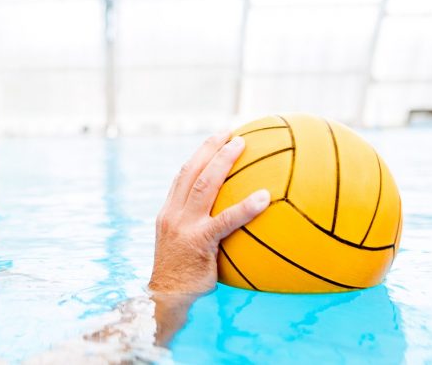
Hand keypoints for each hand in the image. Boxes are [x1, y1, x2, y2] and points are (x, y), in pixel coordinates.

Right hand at [148, 131, 270, 294]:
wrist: (166, 299)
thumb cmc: (181, 280)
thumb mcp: (184, 249)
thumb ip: (199, 232)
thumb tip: (229, 224)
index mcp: (169, 213)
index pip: (182, 176)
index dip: (198, 156)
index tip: (215, 140)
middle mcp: (173, 214)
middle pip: (191, 170)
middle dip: (210, 147)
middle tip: (231, 133)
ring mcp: (184, 226)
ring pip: (204, 184)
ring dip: (223, 161)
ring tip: (242, 145)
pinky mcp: (198, 242)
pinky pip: (226, 220)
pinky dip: (245, 207)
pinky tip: (265, 198)